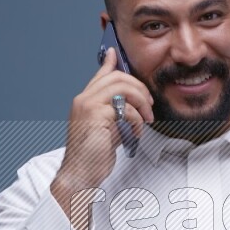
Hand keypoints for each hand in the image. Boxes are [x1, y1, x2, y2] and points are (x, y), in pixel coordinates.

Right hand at [54, 47, 154, 190]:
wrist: (80, 175)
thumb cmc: (92, 157)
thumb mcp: (107, 130)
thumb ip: (115, 114)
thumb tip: (130, 106)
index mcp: (84, 101)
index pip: (100, 75)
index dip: (110, 63)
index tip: (115, 54)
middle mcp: (84, 100)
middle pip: (117, 77)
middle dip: (139, 88)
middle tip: (149, 106)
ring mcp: (89, 106)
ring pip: (123, 87)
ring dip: (141, 102)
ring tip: (146, 119)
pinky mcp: (97, 116)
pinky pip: (126, 108)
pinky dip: (137, 121)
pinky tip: (136, 134)